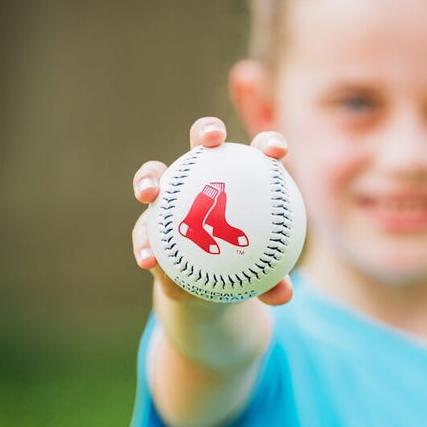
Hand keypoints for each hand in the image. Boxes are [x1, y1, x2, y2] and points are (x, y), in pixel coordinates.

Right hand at [131, 116, 293, 305]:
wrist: (209, 288)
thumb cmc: (244, 270)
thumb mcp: (261, 279)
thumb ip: (273, 281)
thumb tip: (284, 296)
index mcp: (241, 182)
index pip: (257, 154)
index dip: (267, 143)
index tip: (277, 152)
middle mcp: (202, 178)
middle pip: (202, 143)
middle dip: (206, 131)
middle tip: (211, 140)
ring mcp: (171, 197)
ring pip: (155, 175)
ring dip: (149, 179)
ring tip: (150, 194)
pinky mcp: (149, 224)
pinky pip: (143, 228)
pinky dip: (144, 242)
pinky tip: (148, 259)